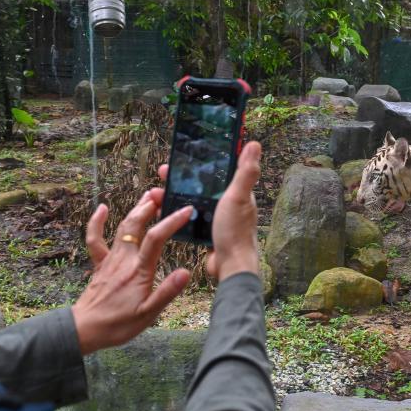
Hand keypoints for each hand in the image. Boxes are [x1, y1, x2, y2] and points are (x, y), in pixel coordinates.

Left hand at [71, 190, 193, 354]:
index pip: (157, 239)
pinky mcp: (100, 264)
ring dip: (135, 210)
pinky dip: (97, 222)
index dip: (172, 221)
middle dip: (150, 206)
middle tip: (163, 194)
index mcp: (139, 271)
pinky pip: (95, 239)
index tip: (186, 210)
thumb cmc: (118, 324)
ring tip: (147, 196)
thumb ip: (167, 292)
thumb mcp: (148, 314)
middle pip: (136, 225)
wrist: (86, 329)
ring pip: (122, 227)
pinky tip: (102, 208)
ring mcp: (110, 260)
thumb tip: (186, 272)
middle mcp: (124, 260)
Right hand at [156, 141, 261, 281]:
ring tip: (156, 193)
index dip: (201, 161)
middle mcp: (228, 203)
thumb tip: (254, 144)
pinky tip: (163, 211)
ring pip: (193, 201)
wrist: (230, 266)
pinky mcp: (208, 231)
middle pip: (201, 184)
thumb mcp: (239, 196)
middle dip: (181, 178)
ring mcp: (217, 218)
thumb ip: (246, 172)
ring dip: (175, 195)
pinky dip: (177, 213)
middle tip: (162, 174)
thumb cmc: (236, 231)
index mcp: (237, 192)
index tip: (182, 155)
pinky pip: (190, 218)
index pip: (218, 169)